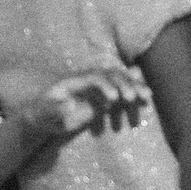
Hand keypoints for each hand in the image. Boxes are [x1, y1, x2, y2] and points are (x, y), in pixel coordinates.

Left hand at [22, 67, 151, 139]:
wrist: (45, 114)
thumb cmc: (43, 114)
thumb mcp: (43, 113)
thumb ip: (53, 110)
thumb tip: (69, 106)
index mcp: (75, 81)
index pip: (94, 77)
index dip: (106, 85)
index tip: (114, 99)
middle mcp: (89, 78)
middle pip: (111, 75)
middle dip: (124, 85)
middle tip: (132, 99)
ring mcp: (98, 85)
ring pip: (121, 79)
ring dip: (135, 86)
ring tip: (147, 96)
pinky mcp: (104, 94)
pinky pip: (123, 89)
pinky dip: (135, 90)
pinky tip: (146, 97)